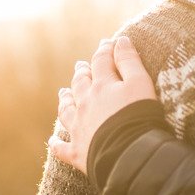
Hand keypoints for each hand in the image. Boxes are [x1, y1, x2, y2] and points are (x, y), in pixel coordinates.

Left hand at [47, 36, 157, 174]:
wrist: (128, 154)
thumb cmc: (139, 116)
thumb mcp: (140, 83)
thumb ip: (129, 61)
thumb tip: (120, 41)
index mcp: (102, 86)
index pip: (101, 62)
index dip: (105, 50)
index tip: (107, 43)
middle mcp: (85, 104)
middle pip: (80, 83)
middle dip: (81, 72)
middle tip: (80, 65)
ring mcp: (79, 128)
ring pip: (66, 110)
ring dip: (65, 100)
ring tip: (63, 93)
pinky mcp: (77, 152)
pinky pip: (62, 147)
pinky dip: (57, 142)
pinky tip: (54, 140)